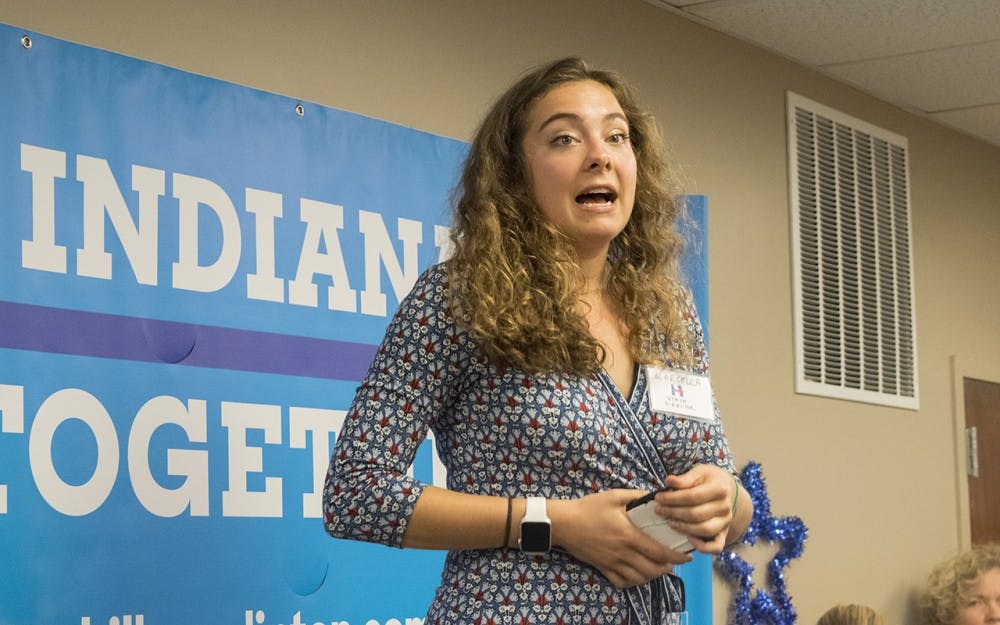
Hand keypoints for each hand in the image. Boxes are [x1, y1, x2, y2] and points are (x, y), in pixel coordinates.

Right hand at [548, 490, 691, 588]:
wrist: (564, 523)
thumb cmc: (589, 508)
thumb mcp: (614, 497)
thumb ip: (637, 496)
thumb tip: (656, 495)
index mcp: (629, 536)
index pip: (659, 551)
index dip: (676, 556)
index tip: (687, 556)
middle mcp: (623, 553)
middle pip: (652, 569)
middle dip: (667, 568)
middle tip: (674, 562)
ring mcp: (612, 563)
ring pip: (639, 578)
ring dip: (653, 576)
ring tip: (658, 568)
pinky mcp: (603, 568)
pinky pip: (622, 582)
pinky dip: (633, 582)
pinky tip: (637, 574)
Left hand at [654, 464, 737, 553]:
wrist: (725, 489)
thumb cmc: (708, 480)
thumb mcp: (698, 472)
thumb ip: (685, 478)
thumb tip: (669, 481)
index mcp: (720, 489)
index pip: (692, 496)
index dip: (673, 499)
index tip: (658, 498)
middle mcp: (725, 507)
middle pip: (696, 514)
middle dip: (673, 513)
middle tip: (658, 510)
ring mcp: (726, 522)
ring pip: (704, 530)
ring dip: (683, 528)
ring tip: (669, 522)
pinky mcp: (724, 534)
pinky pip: (716, 547)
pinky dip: (702, 547)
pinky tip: (688, 538)